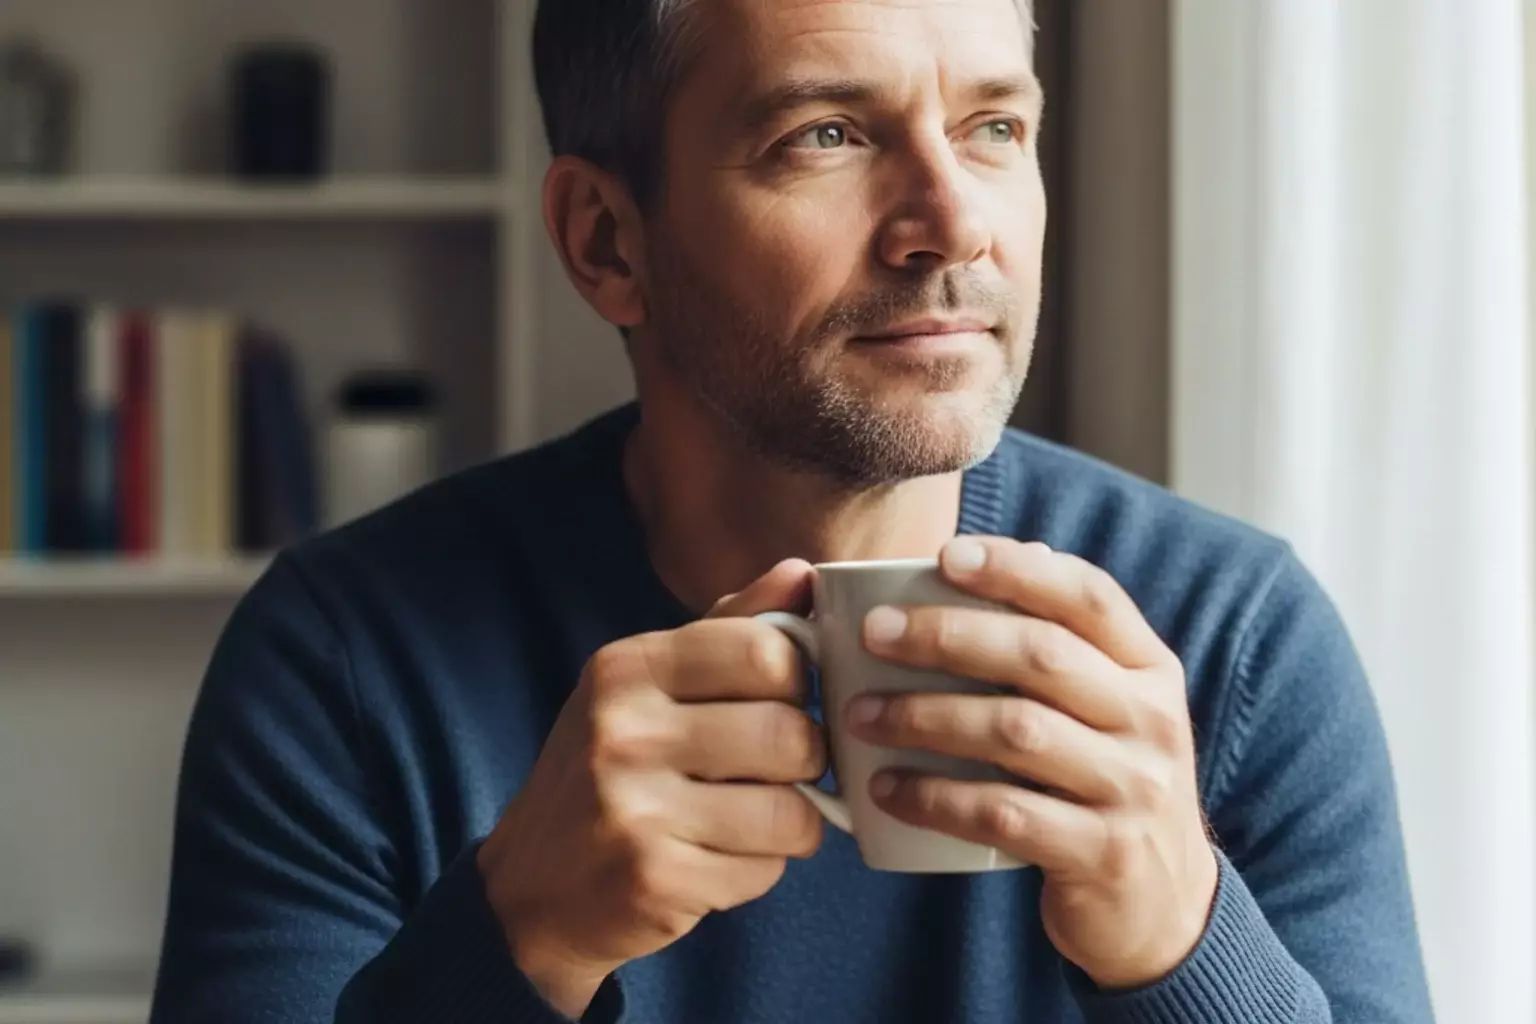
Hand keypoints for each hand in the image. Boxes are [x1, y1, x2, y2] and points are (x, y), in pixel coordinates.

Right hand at [477, 560, 826, 1017]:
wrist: (530, 890)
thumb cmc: (610, 773)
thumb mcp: (650, 686)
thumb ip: (731, 628)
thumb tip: (803, 573)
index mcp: (627, 667)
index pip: (766, 650)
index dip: (796, 682)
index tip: (779, 702)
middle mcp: (623, 730)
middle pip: (789, 732)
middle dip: (804, 759)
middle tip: (775, 772)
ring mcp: (634, 808)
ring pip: (789, 811)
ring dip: (790, 823)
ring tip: (752, 820)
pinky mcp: (653, 879)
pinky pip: (765, 870)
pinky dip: (758, 870)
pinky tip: (716, 861)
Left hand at [846, 537, 1218, 990]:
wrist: (1164, 908)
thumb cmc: (1104, 785)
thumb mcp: (1108, 712)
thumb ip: (1056, 649)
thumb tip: (961, 567)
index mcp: (1149, 670)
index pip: (1088, 597)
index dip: (1017, 570)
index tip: (946, 556)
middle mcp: (1151, 720)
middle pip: (1042, 656)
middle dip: (947, 636)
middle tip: (873, 633)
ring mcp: (1133, 789)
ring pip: (1016, 732)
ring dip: (925, 717)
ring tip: (858, 714)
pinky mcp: (1102, 853)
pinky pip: (1003, 814)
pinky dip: (935, 798)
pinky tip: (884, 789)